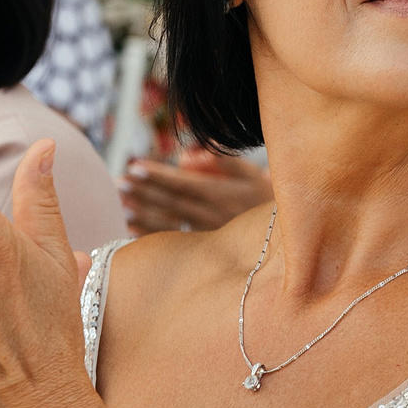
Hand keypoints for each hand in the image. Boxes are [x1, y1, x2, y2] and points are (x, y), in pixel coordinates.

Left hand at [122, 149, 273, 234]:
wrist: (289, 235)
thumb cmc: (267, 197)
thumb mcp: (251, 173)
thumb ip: (221, 161)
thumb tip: (186, 157)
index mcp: (222, 195)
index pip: (183, 184)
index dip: (159, 176)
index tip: (135, 167)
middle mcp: (213, 216)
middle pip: (172, 203)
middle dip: (144, 192)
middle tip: (118, 183)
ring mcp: (208, 235)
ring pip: (169, 223)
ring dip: (143, 213)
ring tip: (121, 204)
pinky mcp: (205, 249)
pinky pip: (173, 242)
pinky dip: (151, 235)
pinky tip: (130, 229)